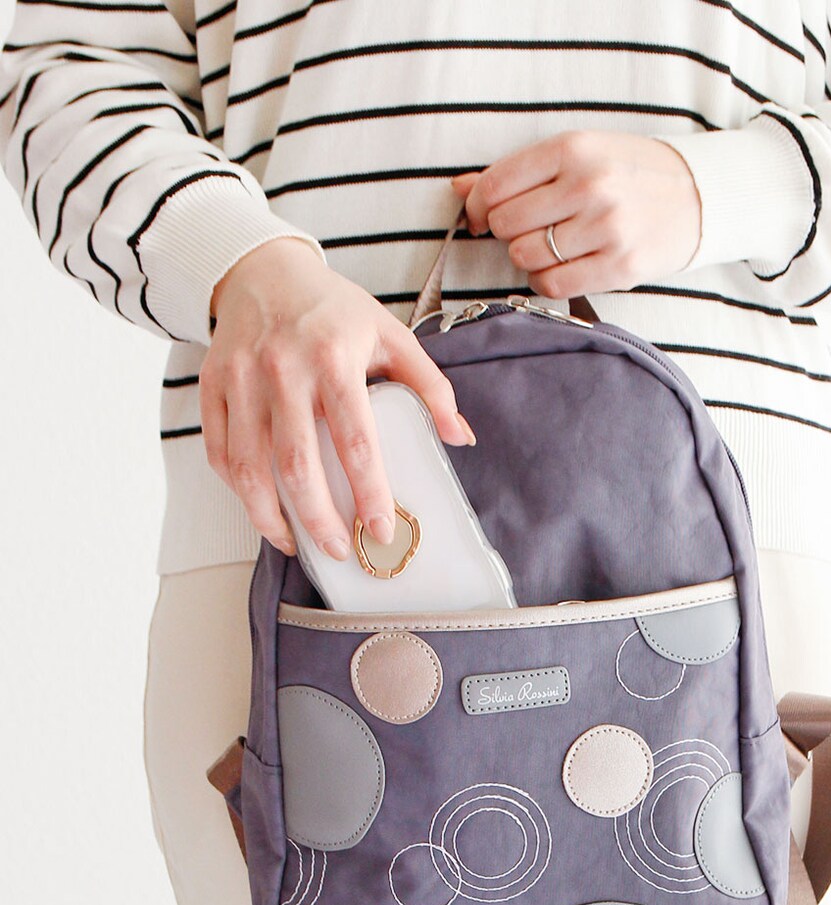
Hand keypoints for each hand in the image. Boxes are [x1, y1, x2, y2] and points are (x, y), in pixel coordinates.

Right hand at [199, 237, 475, 558]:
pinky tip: (263, 507)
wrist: (261, 270)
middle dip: (320, 520)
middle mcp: (283, 371)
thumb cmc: (331, 308)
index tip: (380, 530)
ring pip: (249, 469)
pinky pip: (220, 453)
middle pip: (298, 467)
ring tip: (297, 542)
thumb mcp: (390, 334)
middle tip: (340, 549)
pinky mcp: (212, 388)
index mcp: (334, 358)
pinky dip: (239, 490)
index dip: (369, 494)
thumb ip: (429, 386)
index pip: (356, 441)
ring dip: (272, 518)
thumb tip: (461, 436)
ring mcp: (241, 381)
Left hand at [450, 130, 701, 298]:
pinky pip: (552, 284)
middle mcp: (590, 186)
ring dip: (528, 257)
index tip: (484, 215)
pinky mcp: (618, 267)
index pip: (496, 184)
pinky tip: (563, 266)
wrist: (700, 197)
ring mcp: (606, 229)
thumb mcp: (580, 154)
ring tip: (552, 246)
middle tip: (531, 228)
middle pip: (506, 225)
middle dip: (509, 231)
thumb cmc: (631, 174)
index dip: (479, 206)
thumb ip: (519, 171)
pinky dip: (546, 280)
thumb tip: (459, 188)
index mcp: (574, 149)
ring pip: (524, 257)